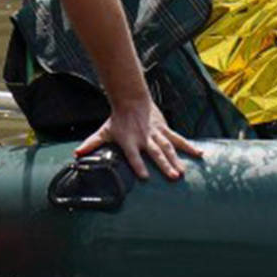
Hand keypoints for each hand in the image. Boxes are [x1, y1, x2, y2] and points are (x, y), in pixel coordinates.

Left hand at [76, 96, 201, 179]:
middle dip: (164, 164)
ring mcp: (157, 133)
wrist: (131, 99)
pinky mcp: (165, 129)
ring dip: (177, 159)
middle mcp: (144, 138)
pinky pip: (179, 139)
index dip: (138, 164)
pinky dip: (189, 146)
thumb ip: (91, 144)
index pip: (133, 155)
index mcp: (129, 140)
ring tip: (183, 172)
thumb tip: (76, 155)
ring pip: (169, 147)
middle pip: (155, 153)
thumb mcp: (104, 131)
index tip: (145, 177)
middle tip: (173, 177)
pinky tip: (200, 154)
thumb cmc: (117, 119)